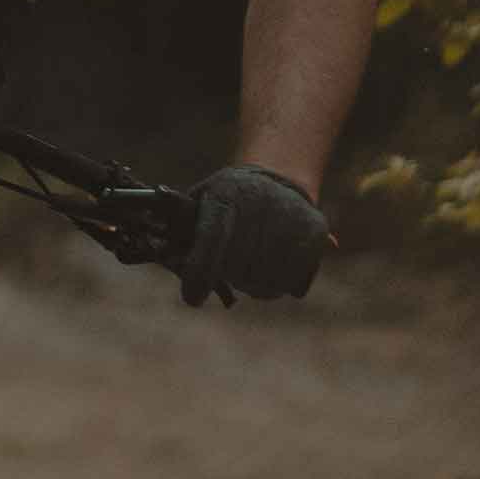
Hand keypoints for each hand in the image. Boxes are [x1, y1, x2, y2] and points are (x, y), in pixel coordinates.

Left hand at [175, 163, 330, 309]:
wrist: (278, 179)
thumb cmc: (227, 201)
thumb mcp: (200, 202)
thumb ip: (182, 230)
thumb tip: (164, 254)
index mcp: (225, 196)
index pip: (211, 241)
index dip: (200, 274)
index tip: (193, 299)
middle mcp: (260, 204)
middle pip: (237, 269)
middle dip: (229, 276)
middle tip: (230, 265)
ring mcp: (291, 218)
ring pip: (265, 283)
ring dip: (254, 284)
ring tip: (253, 263)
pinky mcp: (315, 232)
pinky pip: (293, 283)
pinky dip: (281, 284)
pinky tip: (276, 264)